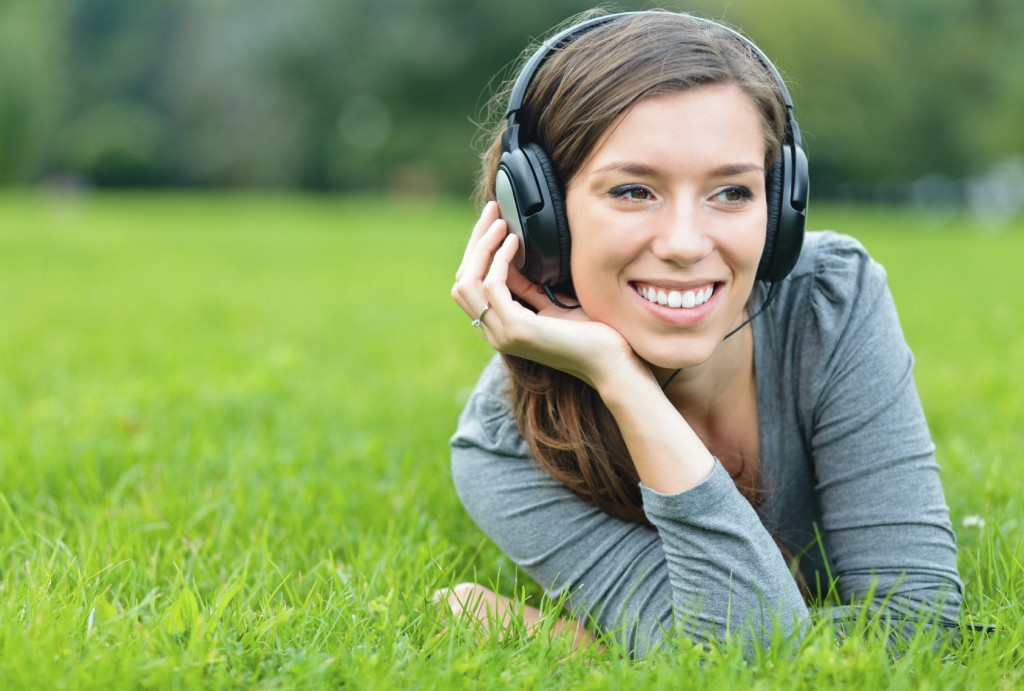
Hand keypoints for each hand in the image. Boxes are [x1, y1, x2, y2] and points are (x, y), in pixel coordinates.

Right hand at [452, 202, 650, 389]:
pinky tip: (516, 241)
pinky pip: (492, 285)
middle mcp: (495, 332)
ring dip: (482, 246)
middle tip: (492, 211)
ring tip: (502, 223)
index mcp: (501, 327)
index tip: (495, 221)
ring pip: (467, 282)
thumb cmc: (593, 335)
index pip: (471, 285)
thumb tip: (516, 257)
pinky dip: (500, 259)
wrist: (612, 363)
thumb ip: (531, 289)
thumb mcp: (554, 304)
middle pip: (462, 281)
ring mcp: (503, 333)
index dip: (478, 251)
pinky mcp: (517, 329)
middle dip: (475, 242)